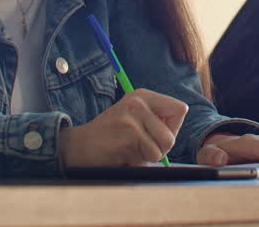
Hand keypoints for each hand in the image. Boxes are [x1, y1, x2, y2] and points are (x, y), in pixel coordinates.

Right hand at [59, 89, 187, 167]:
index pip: (180, 110)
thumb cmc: (110, 138)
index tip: (156, 134)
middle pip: (172, 134)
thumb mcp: (134, 120)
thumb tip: (174, 135)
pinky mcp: (128, 132)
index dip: (172, 128)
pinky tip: (122, 154)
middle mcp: (139, 101)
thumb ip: (156, 122)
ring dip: (149, 156)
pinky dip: (139, 161)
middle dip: (160, 149)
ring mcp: (133, 116)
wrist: (78, 147)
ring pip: (163, 146)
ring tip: (130, 150)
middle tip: (140, 147)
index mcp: (143, 95)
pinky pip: (149, 155)